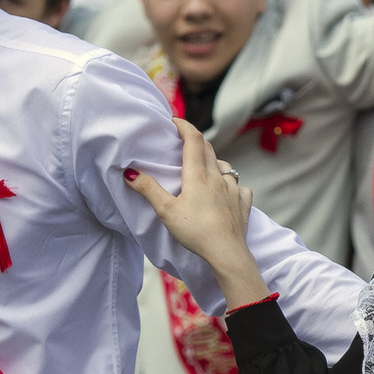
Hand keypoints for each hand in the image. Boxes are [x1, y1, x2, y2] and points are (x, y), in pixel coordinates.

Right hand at [124, 118, 270, 306]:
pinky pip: (239, 187)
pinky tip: (228, 192)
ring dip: (213, 162)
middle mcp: (218, 177)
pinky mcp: (243, 203)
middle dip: (195, 141)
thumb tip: (129, 171)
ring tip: (204, 169)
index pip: (194, 139)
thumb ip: (148, 189)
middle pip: (208, 149)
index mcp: (198, 175)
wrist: (227, 252)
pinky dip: (232, 185)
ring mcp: (234, 189)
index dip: (184, 126)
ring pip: (225, 166)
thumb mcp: (166, 210)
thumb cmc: (195, 231)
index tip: (174, 121)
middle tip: (183, 142)